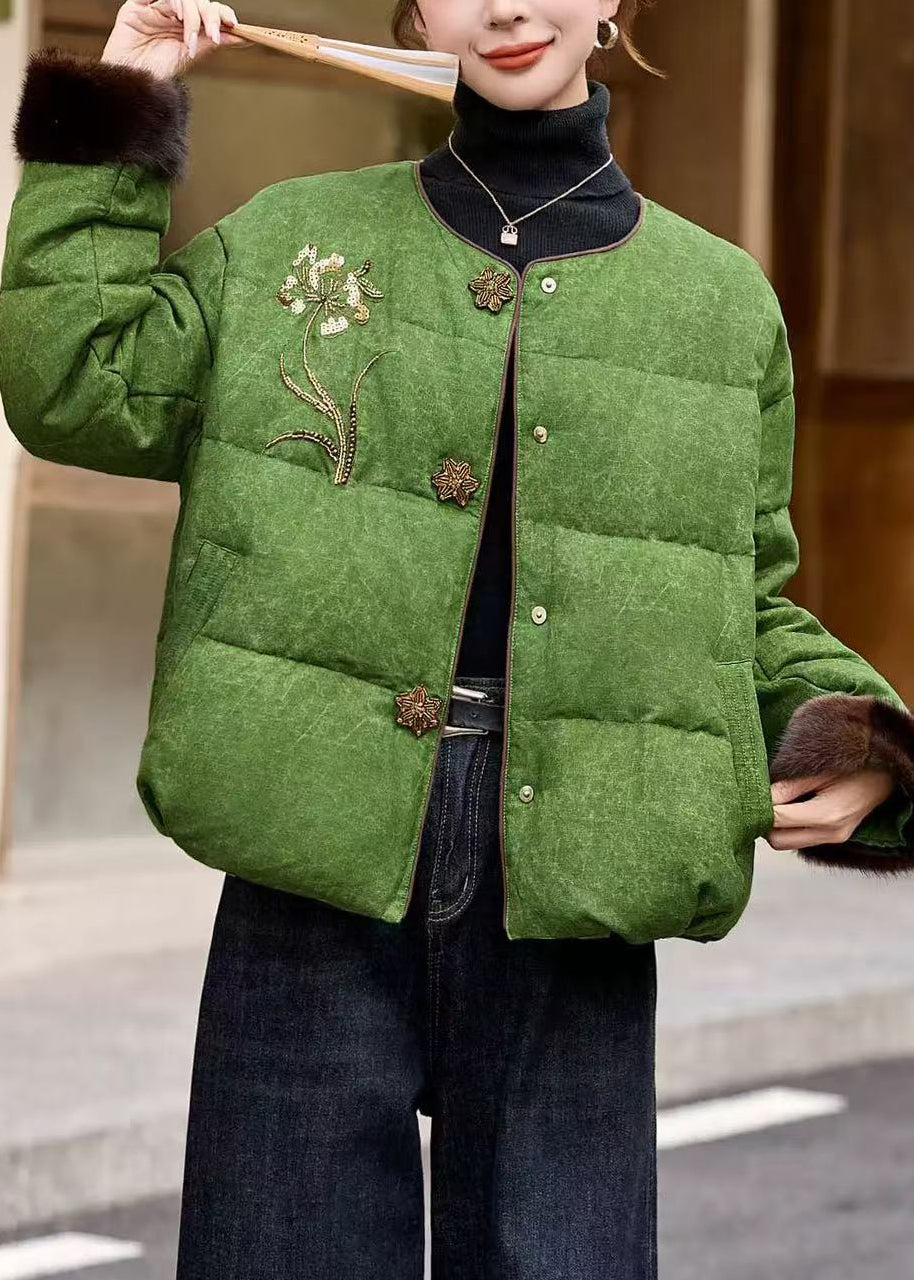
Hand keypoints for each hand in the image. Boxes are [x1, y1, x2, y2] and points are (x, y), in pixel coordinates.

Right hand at [101, 1, 247, 79]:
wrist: (132, 81)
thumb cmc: (157, 71)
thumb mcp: (191, 54)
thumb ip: (214, 41)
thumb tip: (244, 37)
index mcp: (187, 24)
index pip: (209, 9)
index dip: (223, 13)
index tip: (235, 25)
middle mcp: (174, 13)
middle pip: (199, 1)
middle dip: (210, 17)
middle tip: (213, 36)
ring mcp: (157, 7)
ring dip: (192, 16)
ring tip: (190, 42)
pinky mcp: (138, 5)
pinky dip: (174, 4)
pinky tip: (177, 19)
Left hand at [767, 765, 895, 849]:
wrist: (886, 775)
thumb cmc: (854, 766)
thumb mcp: (818, 771)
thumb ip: (788, 786)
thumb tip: (759, 797)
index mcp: (826, 815)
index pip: (777, 820)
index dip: (759, 808)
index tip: (749, 795)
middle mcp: (830, 833)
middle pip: (777, 841)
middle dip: (763, 822)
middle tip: (759, 800)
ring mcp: (834, 839)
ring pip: (787, 844)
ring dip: (775, 827)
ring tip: (775, 803)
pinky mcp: (834, 838)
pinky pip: (799, 840)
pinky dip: (788, 828)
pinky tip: (789, 809)